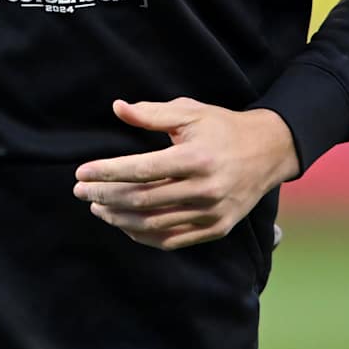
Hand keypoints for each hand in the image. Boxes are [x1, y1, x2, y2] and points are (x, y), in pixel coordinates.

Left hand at [73, 98, 300, 250]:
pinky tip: (124, 224)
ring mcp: (212, 213)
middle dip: (105, 197)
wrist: (269, 152)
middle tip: (80, 192)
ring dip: (119, 219)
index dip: (107, 173)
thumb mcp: (190, 112)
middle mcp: (205, 189)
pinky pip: (171, 240)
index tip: (81, 173)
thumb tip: (117, 108)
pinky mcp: (216, 229)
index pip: (141, 170)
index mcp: (196, 158)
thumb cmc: (223, 128)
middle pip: (142, 200)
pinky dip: (143, 236)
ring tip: (97, 208)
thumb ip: (152, 113)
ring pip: (153, 224)